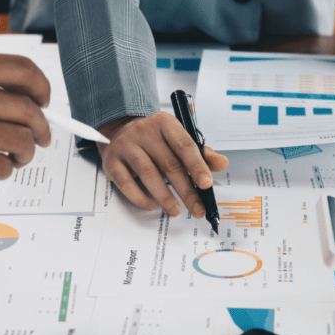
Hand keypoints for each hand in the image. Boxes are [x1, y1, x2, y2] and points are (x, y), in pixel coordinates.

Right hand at [0, 50, 51, 190]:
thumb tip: (21, 99)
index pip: (23, 70)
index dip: (42, 89)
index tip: (44, 102)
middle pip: (28, 109)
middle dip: (41, 128)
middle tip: (40, 139)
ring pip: (21, 140)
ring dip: (25, 153)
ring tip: (15, 157)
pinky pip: (0, 166)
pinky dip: (4, 171)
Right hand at [97, 113, 228, 216]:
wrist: (119, 130)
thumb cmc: (155, 139)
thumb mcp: (178, 139)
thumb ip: (201, 152)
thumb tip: (221, 163)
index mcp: (165, 123)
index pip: (184, 145)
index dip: (197, 166)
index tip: (207, 184)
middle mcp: (144, 132)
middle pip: (169, 164)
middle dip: (186, 190)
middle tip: (198, 208)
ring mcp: (126, 146)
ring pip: (148, 174)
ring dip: (164, 196)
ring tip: (176, 211)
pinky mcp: (112, 162)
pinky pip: (126, 183)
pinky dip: (140, 197)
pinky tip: (151, 206)